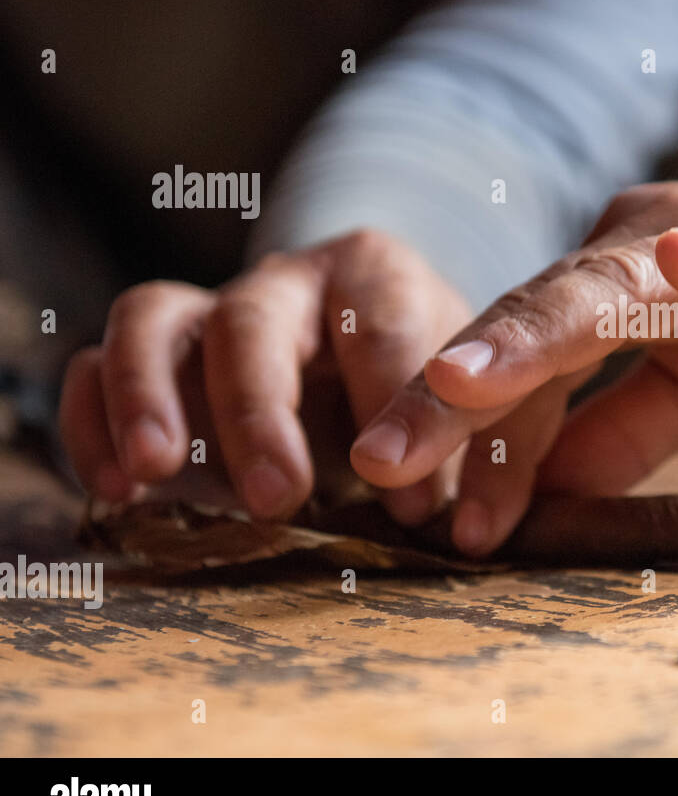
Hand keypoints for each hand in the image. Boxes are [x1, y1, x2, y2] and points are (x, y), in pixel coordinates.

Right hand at [59, 229, 471, 522]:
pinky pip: (95, 363)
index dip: (392, 409)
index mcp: (377, 276)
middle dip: (258, 409)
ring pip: (152, 317)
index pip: (379, 324)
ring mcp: (212, 312)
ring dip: (146, 394)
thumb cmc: (430, 391)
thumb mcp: (466, 405)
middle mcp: (287, 283)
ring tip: (154, 473)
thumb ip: (465, 445)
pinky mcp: (157, 359)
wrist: (381, 368)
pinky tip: (115, 491)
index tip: (413, 502)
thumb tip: (445, 519)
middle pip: (252, 319)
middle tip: (279, 497)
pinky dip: (92, 418)